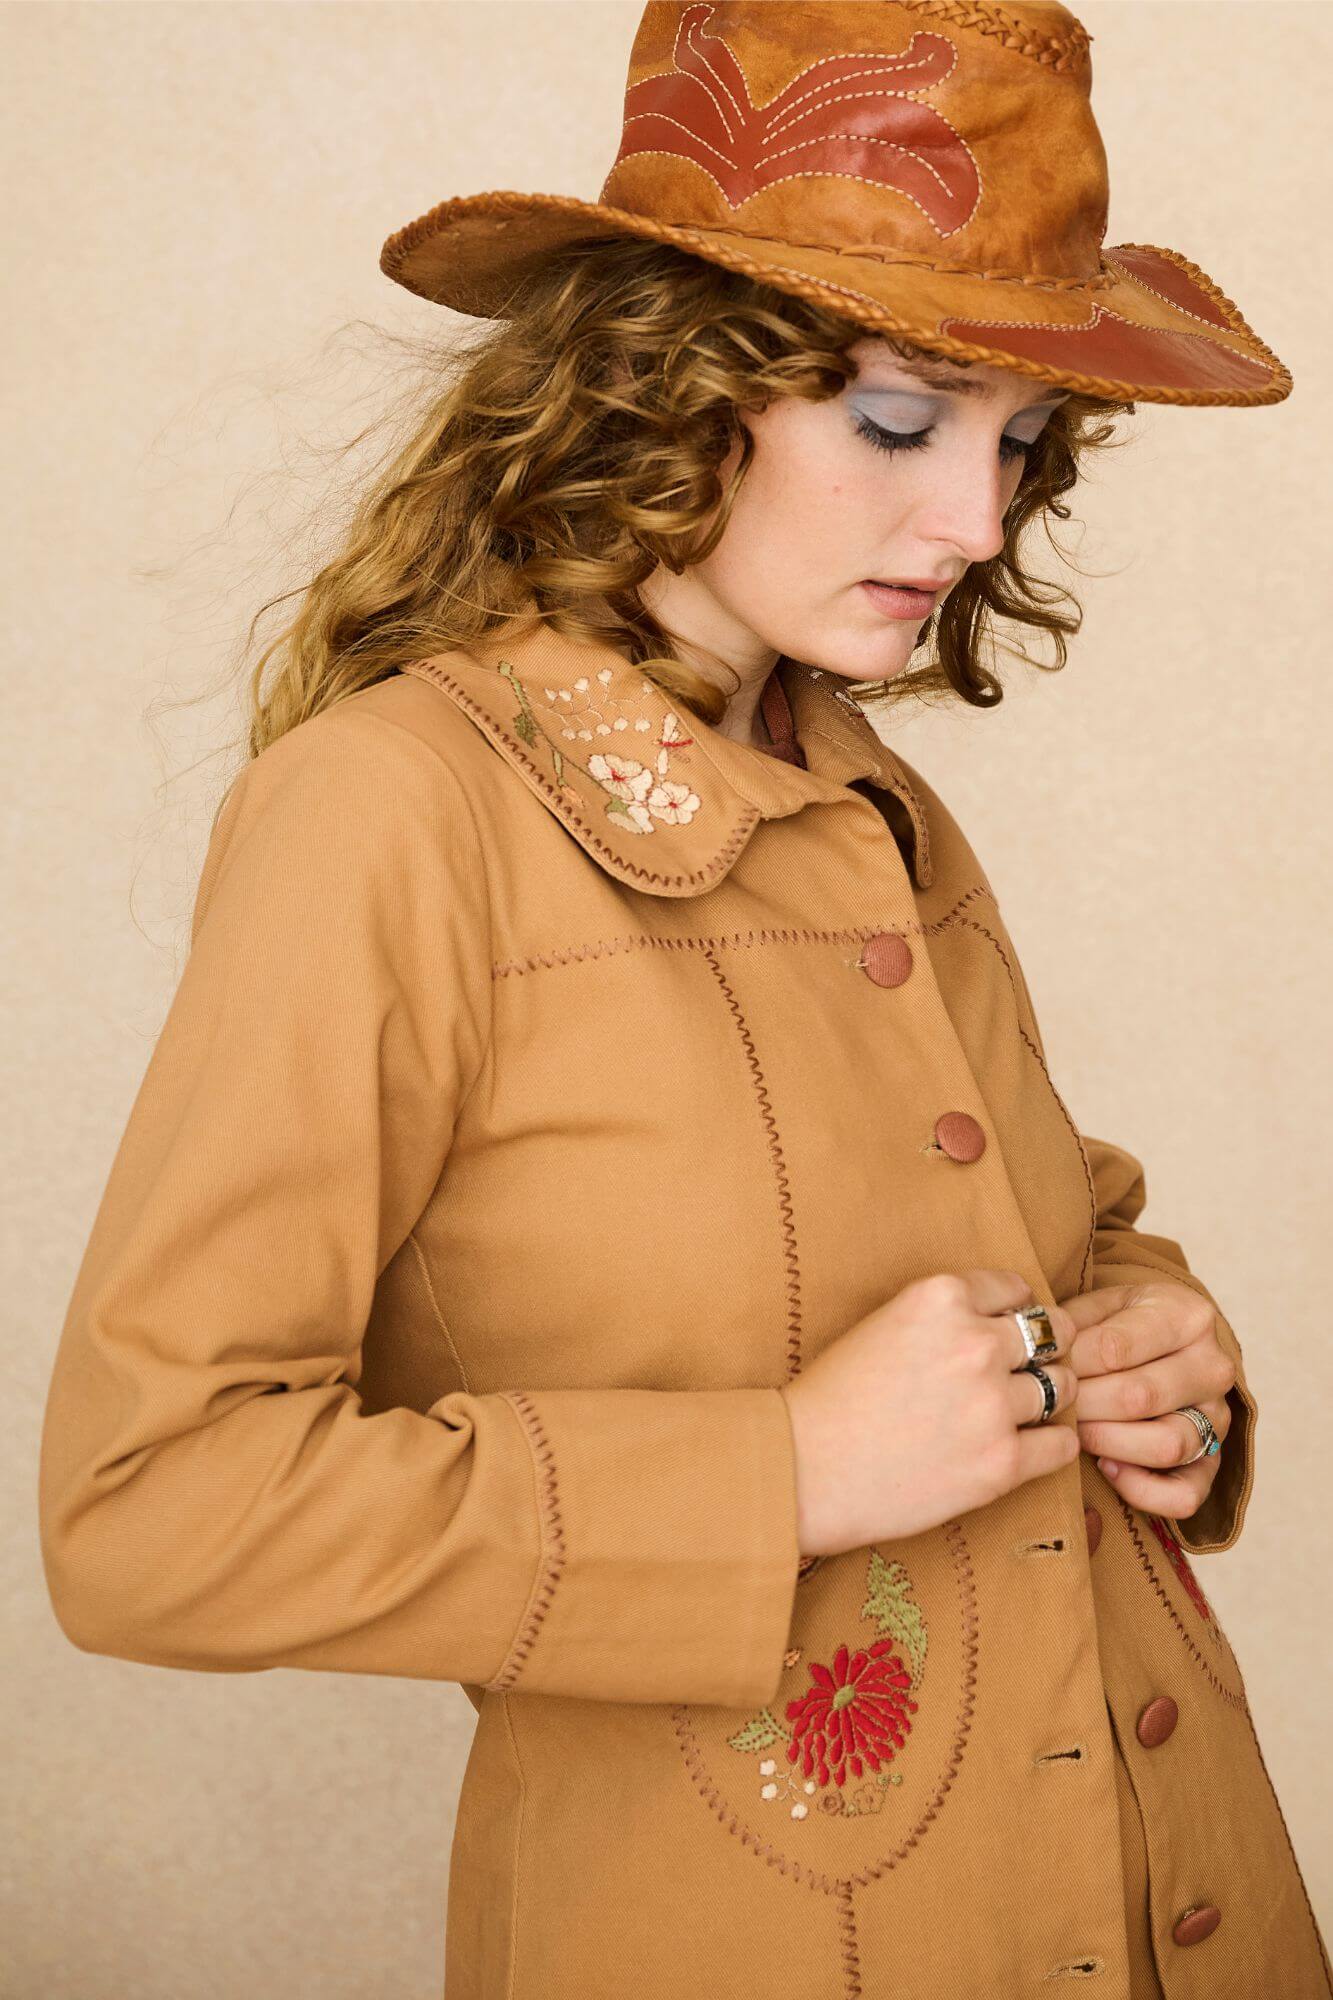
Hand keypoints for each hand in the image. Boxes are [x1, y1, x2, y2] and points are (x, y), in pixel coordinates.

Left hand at [1055, 1279, 1234, 1520]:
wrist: (1166, 1346)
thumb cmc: (1121, 1326)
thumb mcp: (1099, 1306)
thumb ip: (1072, 1325)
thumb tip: (1038, 1356)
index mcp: (1187, 1316)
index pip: (1114, 1348)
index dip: (1068, 1365)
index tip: (1041, 1369)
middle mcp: (1213, 1367)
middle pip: (1138, 1397)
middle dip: (1082, 1406)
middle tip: (1050, 1405)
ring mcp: (1218, 1418)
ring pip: (1166, 1445)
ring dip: (1107, 1443)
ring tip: (1076, 1432)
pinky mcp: (1213, 1463)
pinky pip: (1185, 1495)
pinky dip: (1142, 1490)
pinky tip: (1107, 1468)